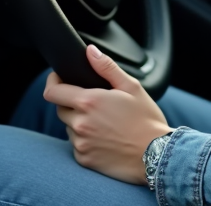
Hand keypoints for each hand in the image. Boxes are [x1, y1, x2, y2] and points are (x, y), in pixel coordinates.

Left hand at [44, 44, 172, 184]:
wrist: (158, 155)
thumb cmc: (147, 120)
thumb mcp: (132, 87)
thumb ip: (107, 67)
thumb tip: (90, 51)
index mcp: (89, 102)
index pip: (52, 92)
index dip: (53, 82)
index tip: (59, 79)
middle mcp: (80, 124)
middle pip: (61, 109)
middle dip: (71, 103)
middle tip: (94, 103)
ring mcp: (81, 144)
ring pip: (69, 128)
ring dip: (79, 122)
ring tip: (105, 123)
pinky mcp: (84, 159)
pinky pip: (77, 145)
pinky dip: (86, 140)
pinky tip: (105, 139)